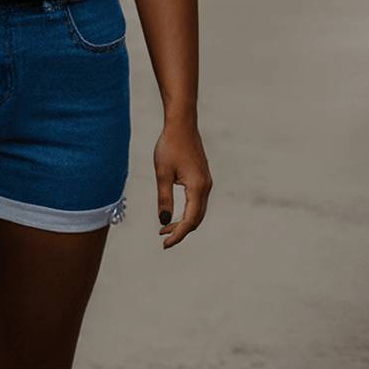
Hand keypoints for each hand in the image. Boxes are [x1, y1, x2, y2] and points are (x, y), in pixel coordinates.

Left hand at [154, 120, 212, 248]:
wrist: (182, 124)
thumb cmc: (170, 146)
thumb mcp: (162, 173)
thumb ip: (164, 198)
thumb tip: (164, 221)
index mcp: (197, 188)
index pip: (190, 220)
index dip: (178, 235)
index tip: (164, 244)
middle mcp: (206, 187)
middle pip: (196, 219)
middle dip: (181, 230)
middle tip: (162, 237)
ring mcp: (206, 182)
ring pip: (198, 211)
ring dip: (184, 221)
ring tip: (165, 228)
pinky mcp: (202, 177)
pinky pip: (197, 201)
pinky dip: (187, 211)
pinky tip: (174, 211)